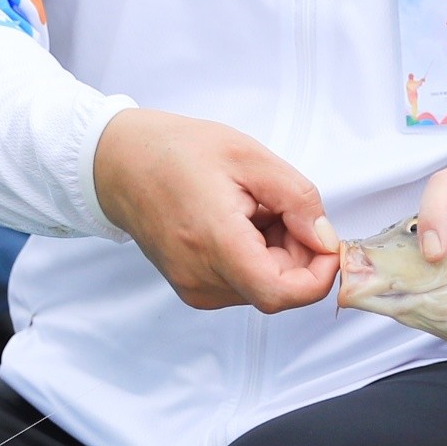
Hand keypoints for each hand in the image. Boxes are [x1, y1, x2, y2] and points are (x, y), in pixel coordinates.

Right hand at [94, 108, 341, 312]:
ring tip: (254, 209)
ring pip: (262, 287)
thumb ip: (297, 200)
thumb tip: (324, 239)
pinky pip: (241, 283)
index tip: (327, 243)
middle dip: (297, 253)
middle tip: (282, 206)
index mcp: (215, 242)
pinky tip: (240, 223)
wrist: (120, 162)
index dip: (318, 276)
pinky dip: (255, 257)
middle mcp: (201, 277)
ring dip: (276, 253)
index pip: (282, 293)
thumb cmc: (177, 152)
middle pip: (277, 288)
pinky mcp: (191, 287)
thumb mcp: (250, 158)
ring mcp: (193, 287)